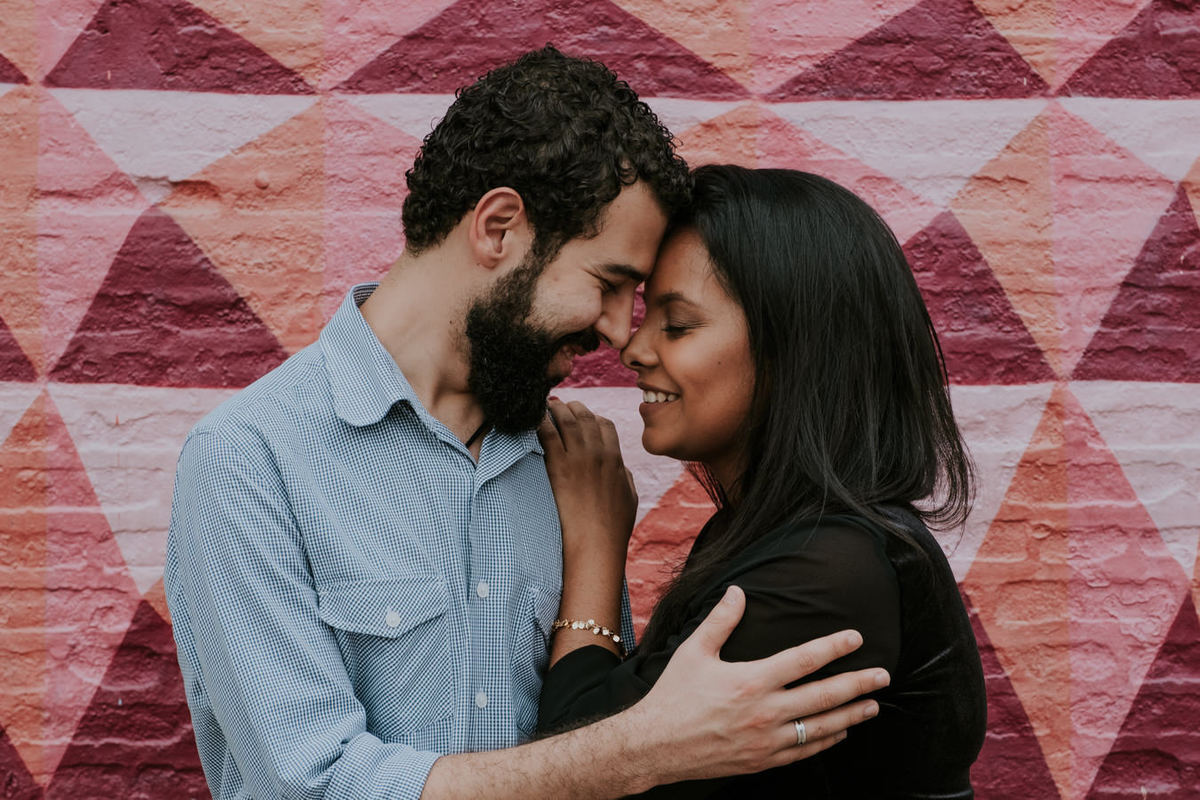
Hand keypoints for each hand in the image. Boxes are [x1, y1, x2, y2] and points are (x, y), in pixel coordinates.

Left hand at [537, 399, 637, 558]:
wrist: (596, 546)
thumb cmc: (613, 528)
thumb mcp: (629, 498)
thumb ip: (623, 477)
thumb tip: (620, 467)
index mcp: (615, 459)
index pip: (604, 424)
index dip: (591, 416)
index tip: (580, 417)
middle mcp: (598, 454)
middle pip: (585, 416)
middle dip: (571, 408)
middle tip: (557, 407)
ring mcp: (579, 459)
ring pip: (566, 419)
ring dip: (554, 409)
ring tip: (543, 408)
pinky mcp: (559, 467)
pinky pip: (547, 434)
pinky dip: (539, 422)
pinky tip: (532, 420)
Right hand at [623, 585, 886, 787]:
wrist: (656, 745)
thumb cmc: (674, 696)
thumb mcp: (694, 651)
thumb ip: (720, 620)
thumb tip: (738, 591)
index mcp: (751, 680)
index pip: (804, 660)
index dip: (833, 647)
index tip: (856, 638)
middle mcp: (765, 712)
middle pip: (824, 696)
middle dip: (857, 684)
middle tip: (883, 675)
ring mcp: (767, 740)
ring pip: (821, 727)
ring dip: (851, 715)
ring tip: (873, 705)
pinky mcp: (763, 761)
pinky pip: (804, 751)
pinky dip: (826, 741)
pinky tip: (840, 733)